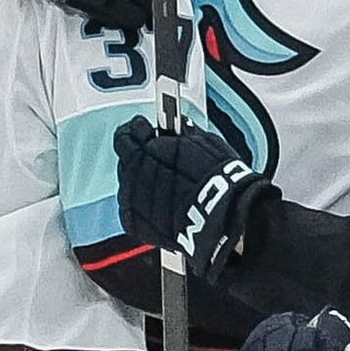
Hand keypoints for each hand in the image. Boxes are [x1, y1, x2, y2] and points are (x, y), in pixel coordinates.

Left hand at [113, 118, 276, 281]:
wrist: (223, 217)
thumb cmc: (220, 180)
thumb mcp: (206, 143)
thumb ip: (184, 134)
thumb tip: (180, 127)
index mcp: (150, 147)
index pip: (126, 136)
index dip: (136, 133)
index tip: (143, 133)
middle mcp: (136, 172)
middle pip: (126, 159)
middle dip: (138, 157)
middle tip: (157, 161)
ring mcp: (132, 199)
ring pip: (126, 184)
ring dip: (139, 182)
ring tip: (163, 186)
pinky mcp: (134, 223)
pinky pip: (129, 209)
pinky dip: (140, 205)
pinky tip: (158, 203)